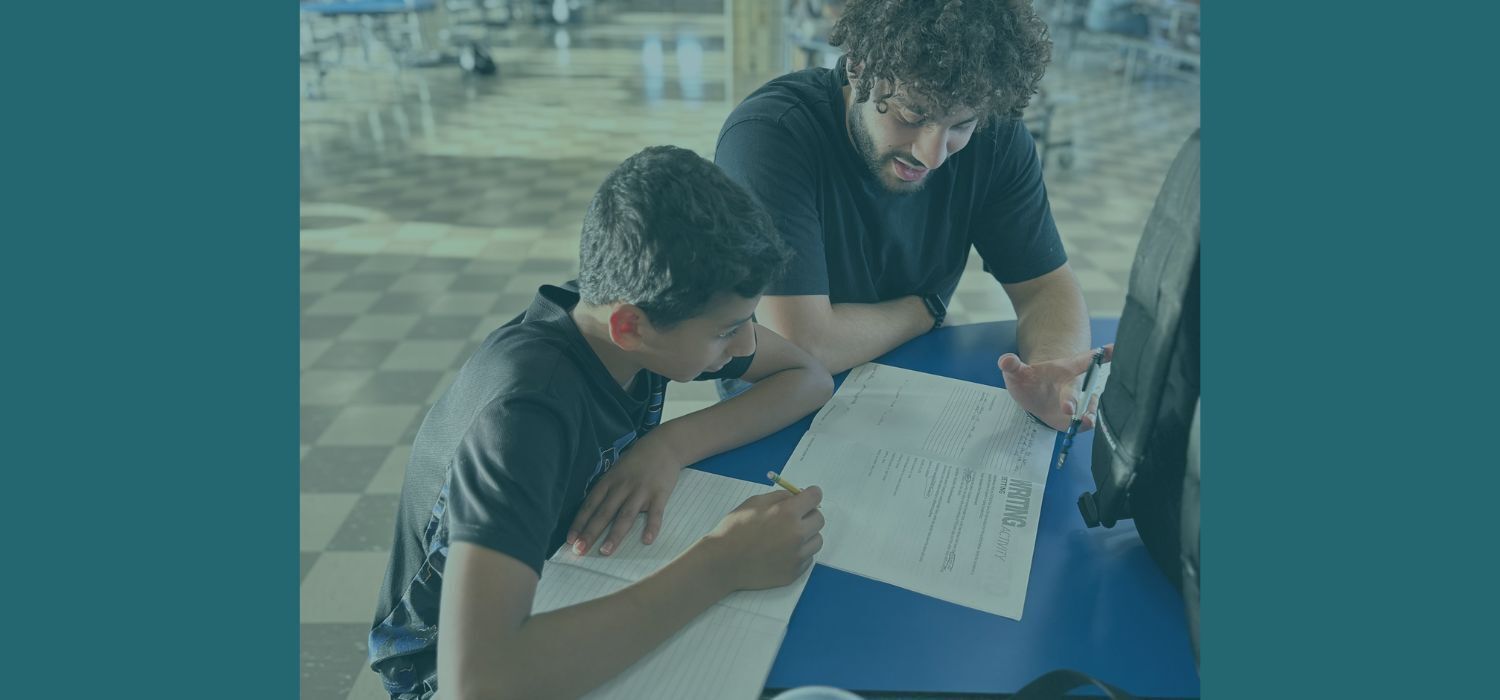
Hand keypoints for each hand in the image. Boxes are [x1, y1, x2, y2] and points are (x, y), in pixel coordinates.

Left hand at [566, 434, 682, 556]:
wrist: (664, 445)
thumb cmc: (636, 462)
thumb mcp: (615, 472)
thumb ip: (605, 491)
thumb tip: (589, 516)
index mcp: (608, 482)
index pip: (590, 505)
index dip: (579, 523)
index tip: (569, 540)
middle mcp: (622, 487)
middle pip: (604, 513)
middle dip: (590, 533)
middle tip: (579, 551)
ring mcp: (641, 491)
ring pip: (625, 516)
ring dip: (614, 535)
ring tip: (605, 551)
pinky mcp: (659, 494)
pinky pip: (656, 513)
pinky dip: (652, 527)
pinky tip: (647, 540)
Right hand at [698, 486, 824, 590]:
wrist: (723, 562)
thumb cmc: (735, 528)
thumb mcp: (754, 502)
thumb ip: (780, 497)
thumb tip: (798, 496)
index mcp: (788, 513)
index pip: (816, 497)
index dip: (810, 495)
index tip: (805, 498)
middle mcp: (798, 534)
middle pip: (820, 519)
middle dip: (809, 515)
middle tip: (793, 518)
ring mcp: (797, 556)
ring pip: (817, 540)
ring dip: (807, 536)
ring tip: (786, 537)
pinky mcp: (794, 572)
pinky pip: (808, 558)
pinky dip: (799, 553)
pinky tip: (781, 552)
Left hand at [997, 344, 1114, 431]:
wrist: (1033, 396)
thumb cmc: (1028, 380)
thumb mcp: (1017, 372)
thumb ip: (1012, 365)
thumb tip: (1004, 360)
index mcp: (1065, 369)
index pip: (1085, 359)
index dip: (1100, 353)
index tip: (1113, 348)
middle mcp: (1075, 385)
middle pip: (1081, 389)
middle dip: (1077, 397)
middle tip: (1069, 406)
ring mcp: (1077, 403)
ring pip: (1088, 407)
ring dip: (1088, 414)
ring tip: (1085, 420)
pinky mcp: (1074, 420)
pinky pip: (1084, 423)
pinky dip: (1085, 425)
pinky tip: (1083, 426)